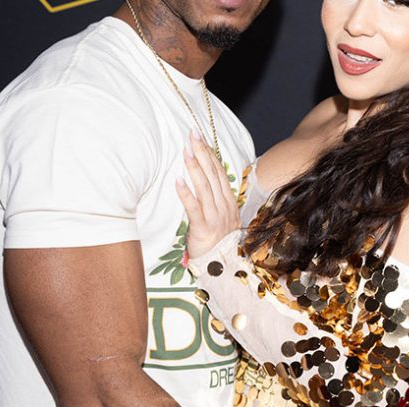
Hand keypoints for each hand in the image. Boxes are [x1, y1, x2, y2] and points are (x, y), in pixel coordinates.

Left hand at [176, 131, 240, 258]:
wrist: (223, 269)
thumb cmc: (219, 244)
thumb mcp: (222, 219)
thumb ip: (217, 202)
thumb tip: (207, 183)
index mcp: (229, 203)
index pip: (220, 173)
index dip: (210, 154)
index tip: (201, 138)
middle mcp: (224, 207)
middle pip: (213, 175)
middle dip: (202, 153)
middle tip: (192, 134)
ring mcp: (215, 218)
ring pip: (205, 188)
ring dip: (195, 168)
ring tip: (186, 151)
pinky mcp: (203, 229)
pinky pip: (194, 208)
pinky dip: (186, 193)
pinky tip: (178, 180)